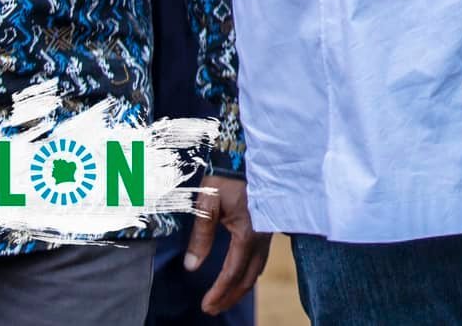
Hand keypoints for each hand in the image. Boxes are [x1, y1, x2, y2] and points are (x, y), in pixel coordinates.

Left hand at [184, 173, 270, 314]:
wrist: (247, 151)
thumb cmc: (225, 175)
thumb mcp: (207, 204)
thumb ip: (201, 236)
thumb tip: (192, 266)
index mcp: (248, 232)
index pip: (233, 272)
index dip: (220, 292)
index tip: (206, 306)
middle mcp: (262, 235)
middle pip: (249, 275)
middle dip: (231, 295)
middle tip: (213, 309)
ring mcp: (268, 228)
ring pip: (258, 266)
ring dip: (241, 285)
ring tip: (224, 297)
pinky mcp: (268, 222)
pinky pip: (261, 254)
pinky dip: (249, 270)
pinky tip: (240, 271)